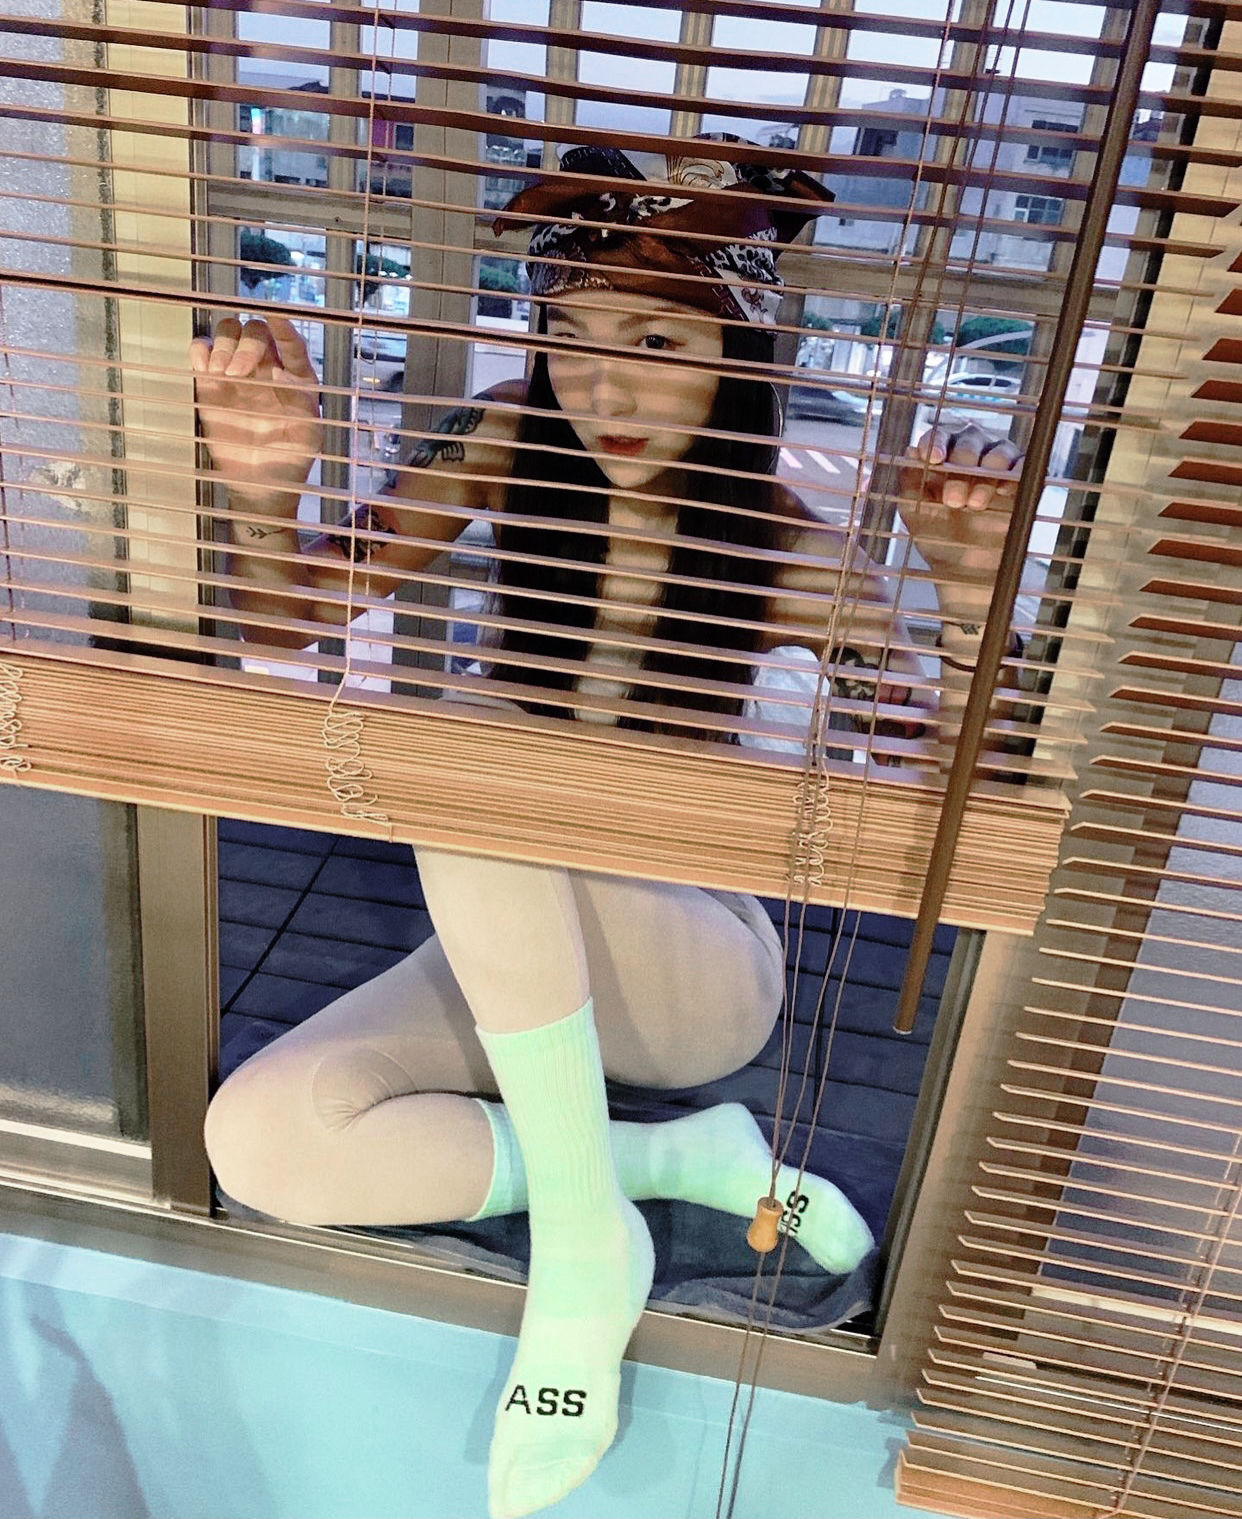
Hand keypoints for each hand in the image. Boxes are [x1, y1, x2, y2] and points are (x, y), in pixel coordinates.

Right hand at [189, 315, 322, 504]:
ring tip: (222, 373)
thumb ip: (301, 400)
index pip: (291, 342)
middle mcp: (266, 370)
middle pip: (254, 331)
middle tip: (238, 373)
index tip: (274, 314)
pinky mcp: (211, 385)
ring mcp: (238, 375)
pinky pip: (201, 352)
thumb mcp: (308, 434)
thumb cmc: (290, 460)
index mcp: (296, 378)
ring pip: (228, 334)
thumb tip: (279, 371)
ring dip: (223, 344)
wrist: (261, 485)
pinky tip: (204, 368)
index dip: (283, 325)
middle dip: (246, 344)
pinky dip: (199, 350)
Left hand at [897, 424, 1022, 611]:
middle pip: (970, 438)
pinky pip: (1024, 464)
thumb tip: (906, 452)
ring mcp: (996, 467)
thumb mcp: (913, 511)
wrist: (962, 570)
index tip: (933, 458)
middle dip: (962, 464)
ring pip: (999, 449)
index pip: (938, 436)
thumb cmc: (935, 537)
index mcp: (941, 458)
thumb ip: (907, 482)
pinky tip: (1005, 490)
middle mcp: (969, 456)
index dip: (936, 442)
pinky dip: (1017, 471)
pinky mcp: (1020, 482)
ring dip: (988, 472)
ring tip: (974, 504)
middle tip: (954, 499)